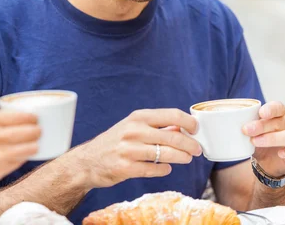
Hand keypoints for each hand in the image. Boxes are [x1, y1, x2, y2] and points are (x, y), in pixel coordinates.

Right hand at [0, 109, 40, 194]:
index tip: (36, 118)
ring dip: (34, 146)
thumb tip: (18, 120)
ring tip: (34, 144)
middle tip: (39, 131)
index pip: (22, 116)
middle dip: (37, 131)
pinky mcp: (0, 170)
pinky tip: (21, 155)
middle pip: (30, 132)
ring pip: (29, 148)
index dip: (33, 118)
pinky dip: (22, 158)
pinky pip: (19, 162)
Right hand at [70, 109, 201, 188]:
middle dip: (190, 145)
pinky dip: (164, 169)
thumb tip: (182, 128)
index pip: (172, 115)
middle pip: (173, 136)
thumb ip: (156, 126)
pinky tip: (165, 168)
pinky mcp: (126, 168)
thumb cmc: (114, 142)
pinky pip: (155, 169)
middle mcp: (133, 131)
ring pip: (167, 154)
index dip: (189, 122)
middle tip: (197, 150)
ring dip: (182, 158)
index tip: (196, 130)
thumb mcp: (131, 127)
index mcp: (137, 117)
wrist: (87, 161)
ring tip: (186, 159)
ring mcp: (129, 150)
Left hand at [243, 101, 284, 176]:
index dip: (270, 109)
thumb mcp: (249, 131)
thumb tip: (219, 120)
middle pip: (278, 121)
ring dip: (271, 138)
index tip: (260, 113)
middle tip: (246, 130)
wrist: (268, 161)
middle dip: (261, 125)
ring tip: (254, 142)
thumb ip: (241, 123)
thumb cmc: (259, 140)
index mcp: (277, 115)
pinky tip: (281, 153)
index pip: (278, 107)